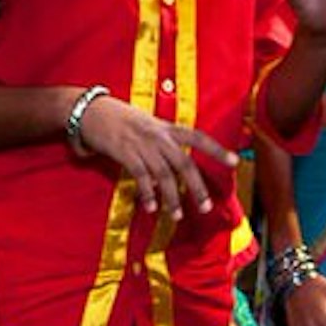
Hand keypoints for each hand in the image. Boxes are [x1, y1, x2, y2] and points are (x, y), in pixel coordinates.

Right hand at [76, 96, 227, 226]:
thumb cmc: (119, 119)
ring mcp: (142, 144)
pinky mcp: (125, 153)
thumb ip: (162, 141)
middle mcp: (158, 136)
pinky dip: (147, 194)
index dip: (217, 150)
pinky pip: (141, 177)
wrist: (90, 110)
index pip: (198, 137)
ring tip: (177, 216)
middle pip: (184, 163)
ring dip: (172, 198)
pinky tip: (151, 207)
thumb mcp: (146, 124)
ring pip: (164, 175)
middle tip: (205, 207)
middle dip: (197, 187)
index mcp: (166, 127)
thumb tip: (174, 166)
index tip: (235, 162)